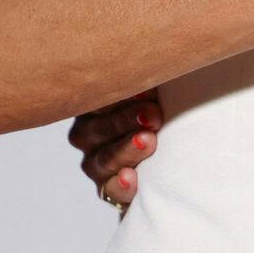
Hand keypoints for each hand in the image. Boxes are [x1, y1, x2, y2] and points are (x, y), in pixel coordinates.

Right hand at [69, 91, 160, 211]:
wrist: (167, 149)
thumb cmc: (157, 107)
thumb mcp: (152, 90)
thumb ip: (147, 80)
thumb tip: (157, 62)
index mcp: (93, 104)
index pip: (95, 99)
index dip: (118, 96)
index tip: (145, 91)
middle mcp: (86, 134)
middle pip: (98, 129)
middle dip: (126, 121)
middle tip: (153, 115)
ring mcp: (94, 162)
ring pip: (104, 159)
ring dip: (127, 150)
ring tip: (149, 141)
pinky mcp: (106, 188)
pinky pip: (109, 190)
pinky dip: (120, 184)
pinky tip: (131, 177)